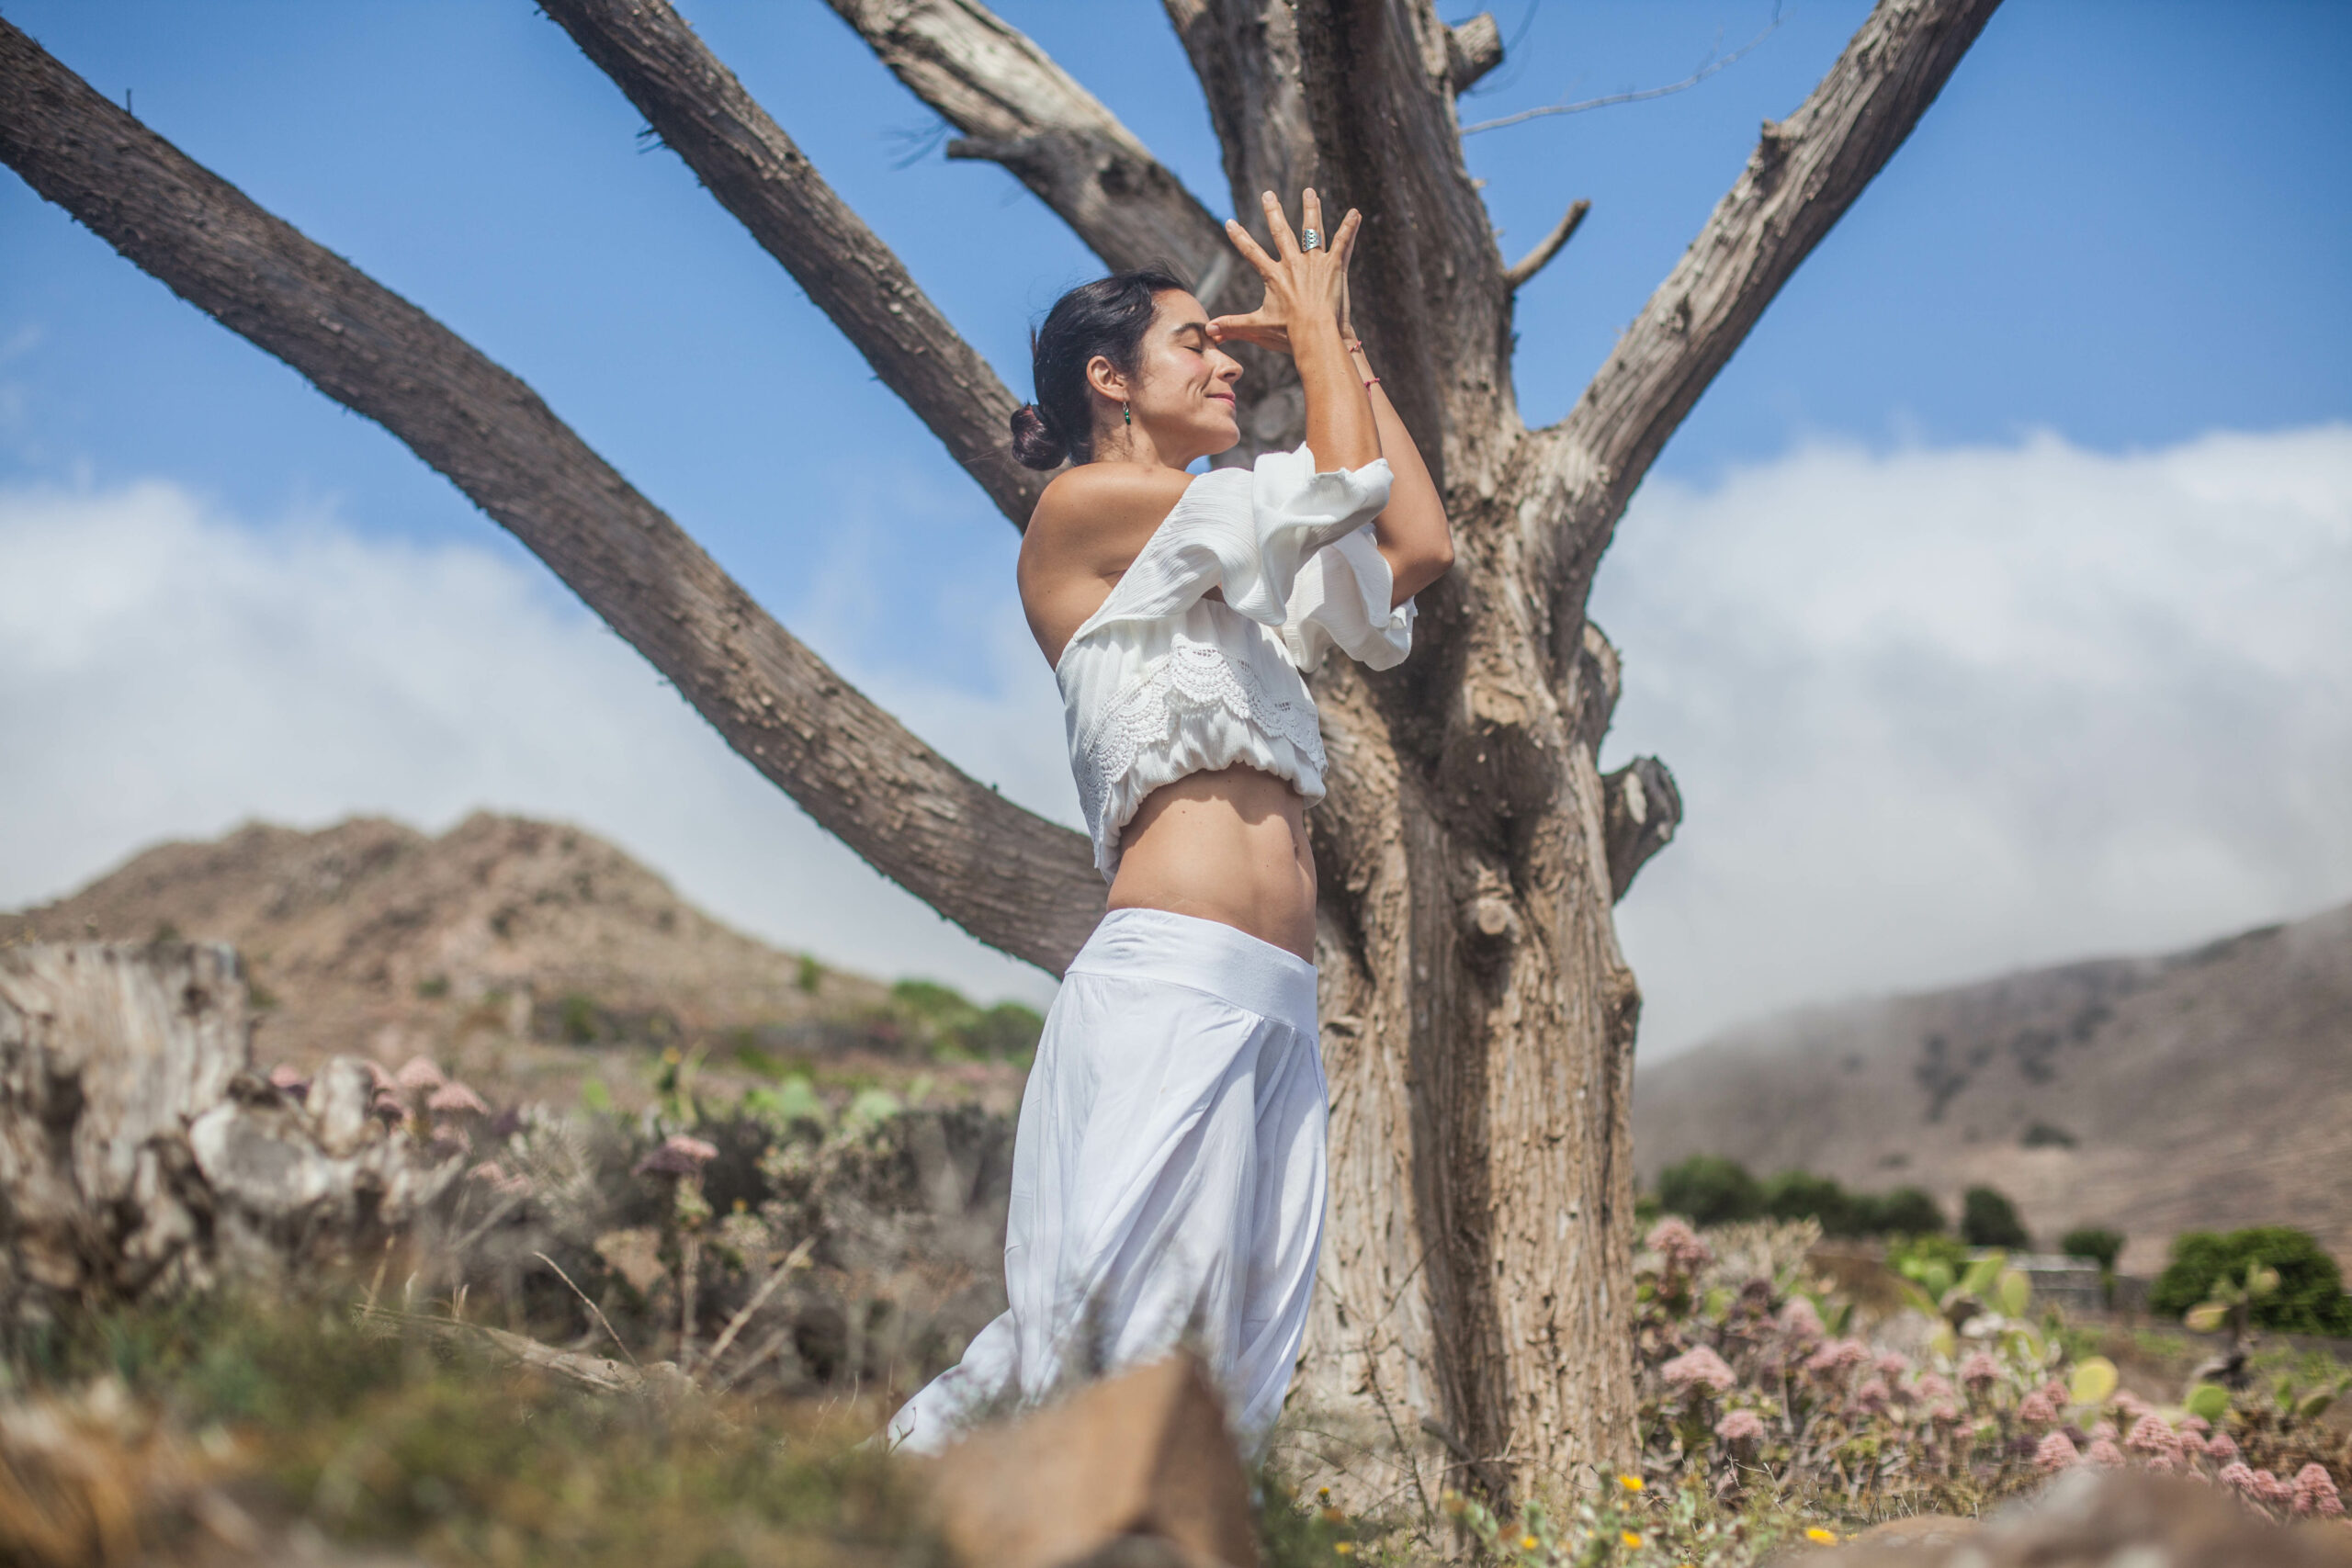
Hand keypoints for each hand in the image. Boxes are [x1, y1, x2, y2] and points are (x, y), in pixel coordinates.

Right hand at [1208, 188, 1359, 356]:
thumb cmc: (1288, 334)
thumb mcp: (1257, 328)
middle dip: (1273, 212)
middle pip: (1281, 232)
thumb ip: (1233, 326)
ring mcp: (1314, 262)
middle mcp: (1292, 263)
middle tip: (1268, 195)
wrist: (1316, 334)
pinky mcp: (1334, 266)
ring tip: (1309, 192)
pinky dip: (1349, 227)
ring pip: (1312, 230)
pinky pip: (1343, 242)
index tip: (1230, 223)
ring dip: (1310, 210)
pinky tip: (1355, 213)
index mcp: (1274, 276)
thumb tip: (1208, 331)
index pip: (1252, 253)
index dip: (1240, 238)